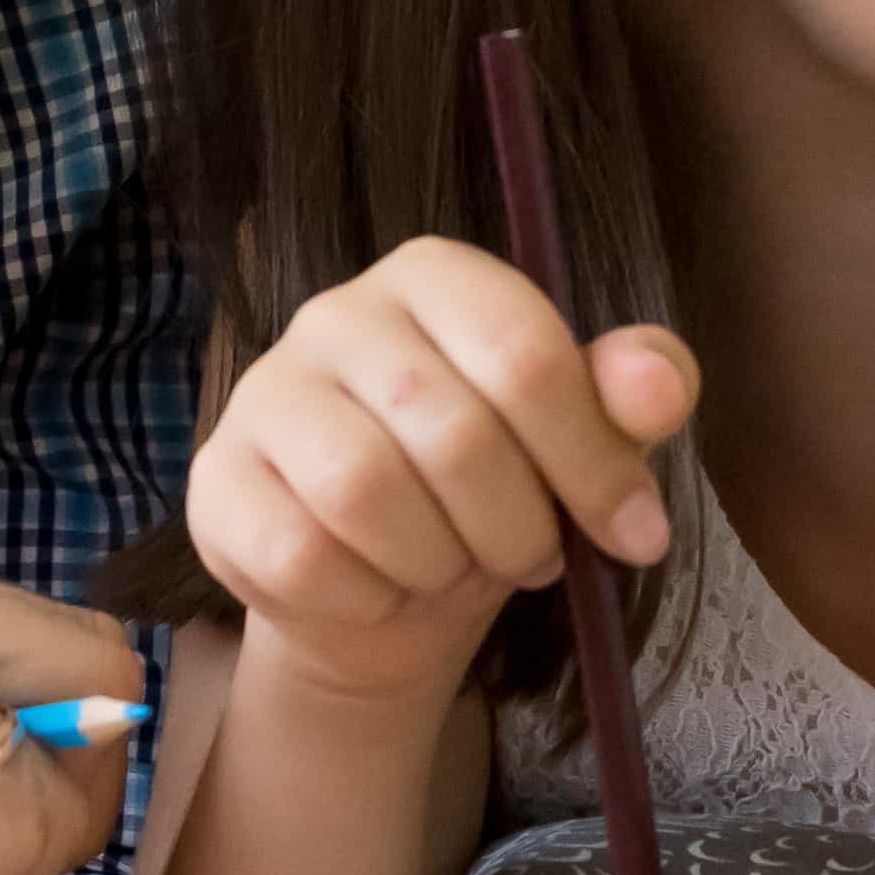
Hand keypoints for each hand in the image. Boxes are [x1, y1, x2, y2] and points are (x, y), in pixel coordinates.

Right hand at [181, 237, 693, 717]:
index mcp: (435, 277)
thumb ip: (632, 398)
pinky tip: (379, 590)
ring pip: (365, 491)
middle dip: (517, 527)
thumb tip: (658, 387)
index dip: (593, 461)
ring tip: (452, 568)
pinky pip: (300, 554)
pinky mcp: (217, 481)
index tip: (637, 537)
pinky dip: (364, 597)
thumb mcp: (579, 444)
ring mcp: (264, 393)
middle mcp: (336, 313)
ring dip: (437, 562)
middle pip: (453, 432)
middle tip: (529, 557)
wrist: (383, 597)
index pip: (526, 354)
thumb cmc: (490, 495)